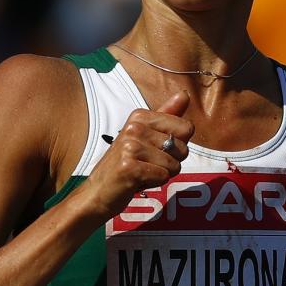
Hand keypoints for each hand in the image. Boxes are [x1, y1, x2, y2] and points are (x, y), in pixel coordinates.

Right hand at [79, 92, 192, 218]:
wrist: (98, 191)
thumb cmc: (127, 163)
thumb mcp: (146, 135)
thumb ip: (167, 115)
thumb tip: (185, 94)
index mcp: (139, 116)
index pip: (187, 128)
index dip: (178, 145)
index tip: (156, 149)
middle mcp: (134, 128)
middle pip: (183, 148)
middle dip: (171, 162)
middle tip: (148, 164)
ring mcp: (130, 147)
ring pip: (174, 165)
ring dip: (162, 174)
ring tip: (142, 172)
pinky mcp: (129, 168)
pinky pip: (163, 176)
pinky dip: (155, 183)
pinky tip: (138, 181)